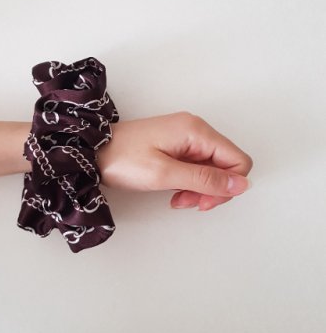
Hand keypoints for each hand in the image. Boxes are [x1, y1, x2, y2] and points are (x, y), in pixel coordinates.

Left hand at [97, 112, 252, 210]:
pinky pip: (195, 166)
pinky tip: (173, 190)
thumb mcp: (165, 174)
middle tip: (187, 202)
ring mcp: (184, 137)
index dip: (228, 186)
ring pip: (211, 168)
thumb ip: (205, 179)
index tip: (204, 201)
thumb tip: (241, 184)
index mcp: (197, 131)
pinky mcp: (175, 145)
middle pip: (226, 165)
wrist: (91, 152)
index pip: (238, 161)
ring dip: (199, 188)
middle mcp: (195, 130)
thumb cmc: (122, 159)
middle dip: (212, 189)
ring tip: (177, 198)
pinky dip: (188, 182)